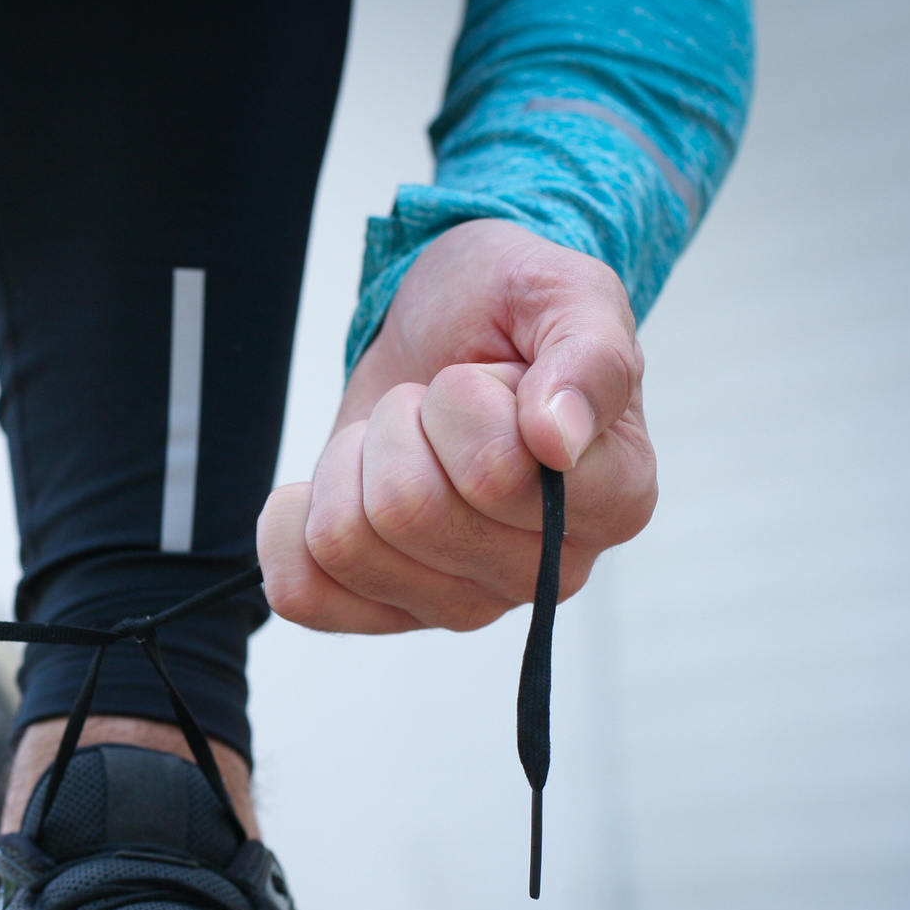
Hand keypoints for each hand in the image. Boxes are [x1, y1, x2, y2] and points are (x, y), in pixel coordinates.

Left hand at [258, 219, 657, 632]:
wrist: (446, 329)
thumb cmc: (513, 313)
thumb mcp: (566, 294)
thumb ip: (588, 358)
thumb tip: (558, 440)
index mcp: (614, 500)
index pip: (493, 475)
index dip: (463, 401)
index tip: (491, 376)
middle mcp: (548, 573)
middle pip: (406, 511)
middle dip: (400, 425)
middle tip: (432, 404)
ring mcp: (466, 606)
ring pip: (345, 544)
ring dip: (352, 463)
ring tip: (400, 438)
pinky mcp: (387, 616)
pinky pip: (300, 592)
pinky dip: (295, 520)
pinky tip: (342, 483)